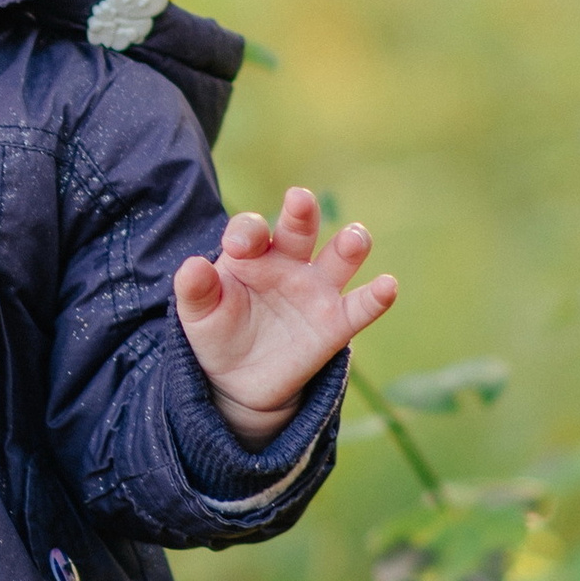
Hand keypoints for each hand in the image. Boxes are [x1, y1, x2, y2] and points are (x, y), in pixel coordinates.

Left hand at [174, 187, 394, 445]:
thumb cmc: (218, 334)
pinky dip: (376, 297)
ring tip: (354, 238)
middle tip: (299, 199)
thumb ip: (196, 291)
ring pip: (339, 257)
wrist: (239, 380)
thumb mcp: (198, 316)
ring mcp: (316, 290)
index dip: (247, 232)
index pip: (252, 230)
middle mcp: (288, 262)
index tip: (239, 246)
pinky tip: (387, 286)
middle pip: (299, 229)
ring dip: (349, 244)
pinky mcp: (336, 323)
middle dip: (301, 213)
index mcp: (251, 253)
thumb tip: (192, 265)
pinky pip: (360, 307)